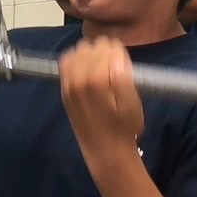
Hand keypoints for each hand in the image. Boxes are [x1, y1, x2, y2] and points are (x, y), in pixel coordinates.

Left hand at [59, 37, 144, 168]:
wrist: (105, 151)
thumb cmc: (125, 127)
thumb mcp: (132, 101)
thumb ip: (123, 74)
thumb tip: (116, 53)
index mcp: (99, 79)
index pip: (109, 46)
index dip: (119, 52)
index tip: (124, 65)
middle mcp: (79, 77)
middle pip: (93, 45)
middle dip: (105, 52)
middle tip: (114, 68)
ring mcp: (68, 83)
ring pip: (78, 50)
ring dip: (91, 55)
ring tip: (101, 68)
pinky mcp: (64, 89)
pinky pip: (65, 62)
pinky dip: (76, 60)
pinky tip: (86, 69)